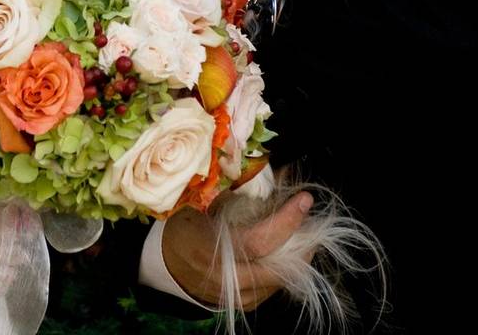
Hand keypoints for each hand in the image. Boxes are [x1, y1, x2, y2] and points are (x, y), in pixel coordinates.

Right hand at [161, 192, 313, 310]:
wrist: (168, 263)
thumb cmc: (185, 227)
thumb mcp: (203, 205)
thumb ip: (238, 194)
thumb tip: (278, 174)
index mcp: (210, 250)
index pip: (260, 240)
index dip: (287, 220)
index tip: (304, 199)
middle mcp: (225, 279)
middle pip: (280, 266)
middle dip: (302, 241)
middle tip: (309, 218)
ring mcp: (236, 296)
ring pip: (283, 279)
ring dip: (297, 255)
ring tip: (300, 231)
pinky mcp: (245, 303)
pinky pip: (275, 287)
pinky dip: (285, 267)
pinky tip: (285, 250)